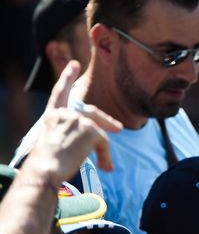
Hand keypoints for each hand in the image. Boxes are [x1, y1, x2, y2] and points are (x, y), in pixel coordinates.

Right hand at [25, 61, 120, 181]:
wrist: (45, 169)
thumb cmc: (45, 163)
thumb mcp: (52, 141)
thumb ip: (68, 132)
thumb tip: (91, 139)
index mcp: (51, 116)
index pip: (59, 93)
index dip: (67, 78)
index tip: (74, 64)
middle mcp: (64, 113)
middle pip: (91, 113)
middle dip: (106, 121)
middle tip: (118, 128)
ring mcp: (78, 119)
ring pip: (98, 130)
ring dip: (104, 145)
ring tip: (109, 161)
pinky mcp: (90, 129)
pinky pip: (104, 143)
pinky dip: (105, 156)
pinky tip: (106, 167)